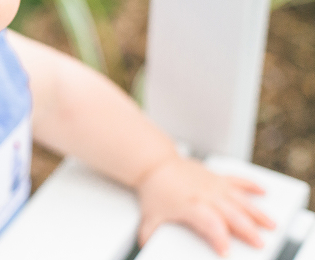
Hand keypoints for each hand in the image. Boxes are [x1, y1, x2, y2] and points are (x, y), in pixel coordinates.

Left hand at [135, 156, 275, 255]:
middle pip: (231, 214)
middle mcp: (205, 195)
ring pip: (240, 200)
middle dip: (247, 231)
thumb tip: (144, 246)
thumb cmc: (155, 189)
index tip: (226, 251)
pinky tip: (263, 192)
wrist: (155, 163)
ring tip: (271, 226)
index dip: (218, 238)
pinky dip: (251, 185)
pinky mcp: (216, 177)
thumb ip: (149, 234)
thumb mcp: (150, 216)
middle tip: (259, 245)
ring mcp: (213, 185)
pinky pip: (237, 180)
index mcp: (191, 205)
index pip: (209, 223)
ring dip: (257, 213)